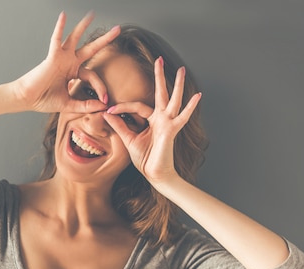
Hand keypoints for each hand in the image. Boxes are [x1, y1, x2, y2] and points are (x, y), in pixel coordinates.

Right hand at [12, 12, 119, 113]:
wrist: (27, 99)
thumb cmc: (44, 100)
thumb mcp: (69, 104)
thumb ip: (86, 106)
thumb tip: (103, 106)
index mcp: (73, 72)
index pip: (93, 75)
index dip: (100, 87)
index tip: (104, 100)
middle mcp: (69, 62)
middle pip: (90, 48)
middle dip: (104, 40)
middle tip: (117, 30)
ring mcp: (61, 58)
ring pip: (75, 38)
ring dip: (84, 26)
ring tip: (92, 14)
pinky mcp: (53, 56)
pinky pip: (56, 39)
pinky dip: (59, 27)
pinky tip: (63, 15)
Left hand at [103, 57, 201, 185]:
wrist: (154, 174)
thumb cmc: (144, 159)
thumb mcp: (128, 139)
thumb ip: (119, 125)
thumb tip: (106, 114)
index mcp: (151, 120)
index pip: (137, 106)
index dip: (122, 107)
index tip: (108, 111)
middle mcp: (161, 118)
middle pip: (160, 93)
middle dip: (159, 77)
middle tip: (159, 59)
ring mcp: (168, 123)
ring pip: (172, 100)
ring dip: (176, 84)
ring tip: (180, 70)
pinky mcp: (172, 130)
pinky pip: (182, 117)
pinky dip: (190, 107)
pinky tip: (198, 96)